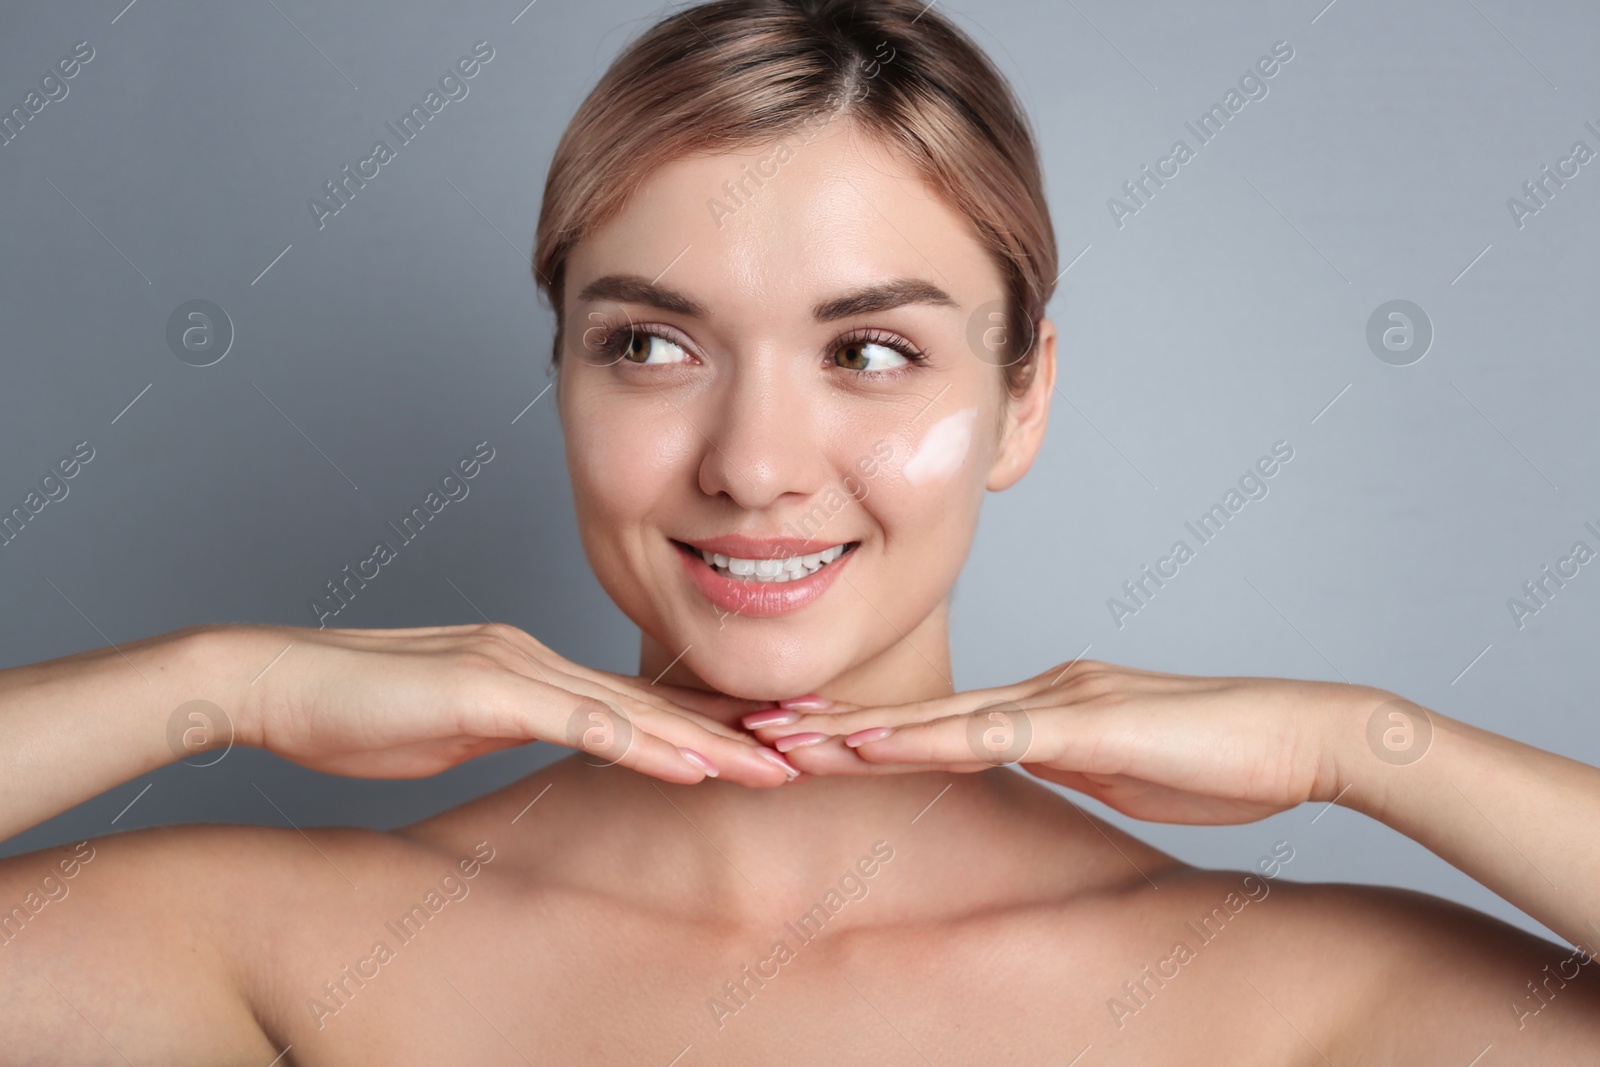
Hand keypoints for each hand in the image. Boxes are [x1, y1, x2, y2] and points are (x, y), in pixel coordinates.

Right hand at [214, 622, 796, 786]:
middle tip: (810, 745)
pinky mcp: (488, 690)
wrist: (275, 682)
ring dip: (712, 743)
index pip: (636, 699)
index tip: (766, 740)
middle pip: (653, 700)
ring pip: (636, 710)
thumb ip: (509, 726)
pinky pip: (582, 723)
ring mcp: (516, 668)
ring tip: (780, 764)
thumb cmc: (353, 707)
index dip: (704, 720)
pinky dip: (643, 747)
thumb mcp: (451, 724)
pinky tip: (692, 767)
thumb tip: (553, 742)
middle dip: (735, 728)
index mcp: (531, 666)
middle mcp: (537, 657)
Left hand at [746, 660, 1380, 822]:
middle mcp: (1040, 689)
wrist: (1301, 735)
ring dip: (854, 728)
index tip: (803, 735)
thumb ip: (1068, 763)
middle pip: (918, 709)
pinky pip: (987, 735)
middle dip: (834, 721)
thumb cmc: (1223, 758)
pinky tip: (871, 746)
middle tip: (757, 725)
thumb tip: (1023, 770)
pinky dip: (922, 741)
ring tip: (782, 734)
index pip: (940, 718)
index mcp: (1048, 700)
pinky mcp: (1083, 725)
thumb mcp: (1124, 772)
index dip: (866, 726)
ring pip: (935, 717)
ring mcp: (1058, 700)